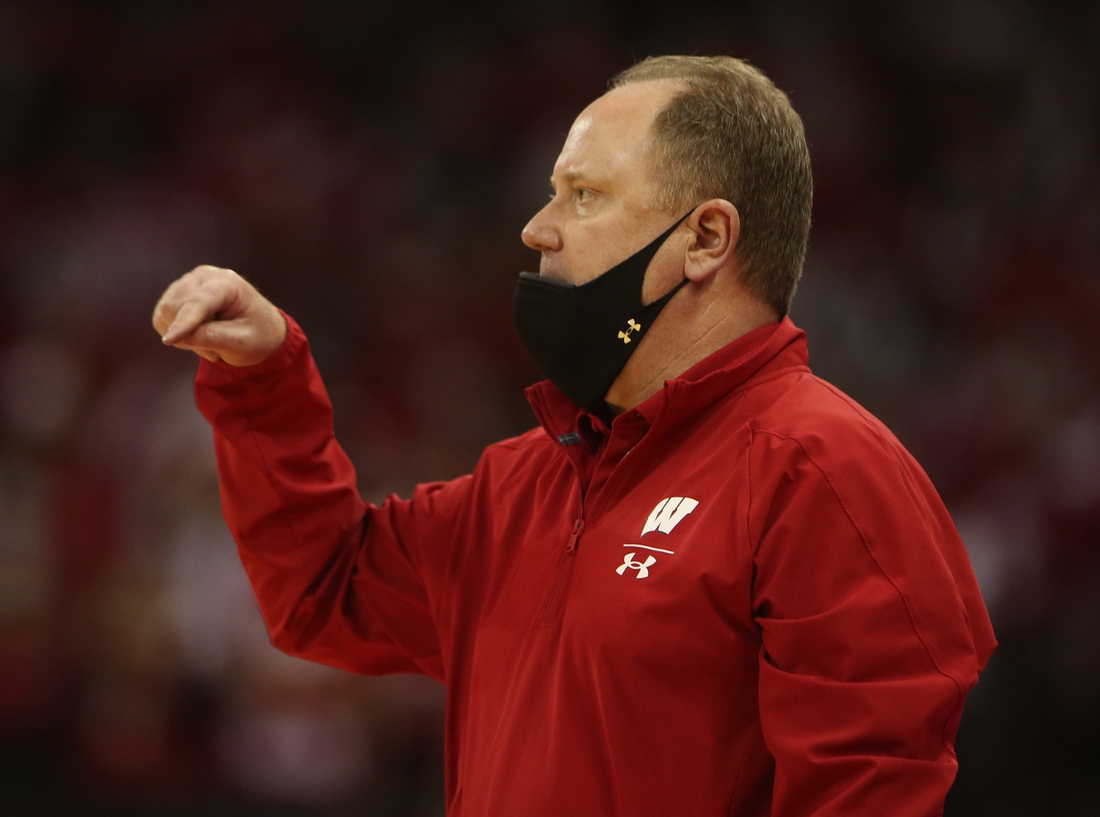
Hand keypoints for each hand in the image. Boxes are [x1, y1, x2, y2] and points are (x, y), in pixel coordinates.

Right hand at [152, 265, 286, 365]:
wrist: (261, 330)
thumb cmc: (257, 336)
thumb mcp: (241, 342)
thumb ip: (210, 338)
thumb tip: (172, 337)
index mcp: (228, 283)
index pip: (198, 302)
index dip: (182, 322)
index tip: (169, 341)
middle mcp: (204, 276)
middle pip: (174, 307)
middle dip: (187, 336)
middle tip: (214, 352)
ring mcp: (188, 282)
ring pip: (165, 313)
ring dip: (183, 336)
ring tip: (210, 342)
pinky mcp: (177, 293)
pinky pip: (161, 317)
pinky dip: (176, 332)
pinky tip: (199, 334)